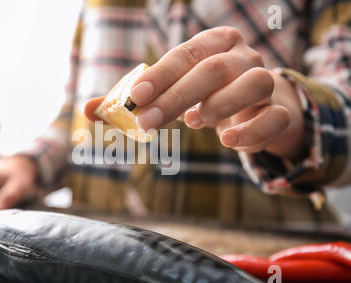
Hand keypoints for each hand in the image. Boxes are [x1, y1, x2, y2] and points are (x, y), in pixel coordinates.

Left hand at [129, 26, 304, 158]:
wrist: (254, 106)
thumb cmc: (208, 93)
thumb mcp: (179, 89)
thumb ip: (149, 97)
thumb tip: (102, 111)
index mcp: (216, 42)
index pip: (187, 53)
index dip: (160, 75)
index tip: (136, 97)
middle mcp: (244, 57)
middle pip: (215, 69)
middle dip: (176, 97)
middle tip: (148, 121)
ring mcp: (266, 82)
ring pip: (255, 84)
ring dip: (219, 105)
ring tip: (194, 122)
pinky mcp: (279, 111)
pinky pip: (273, 119)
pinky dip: (251, 131)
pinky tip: (227, 140)